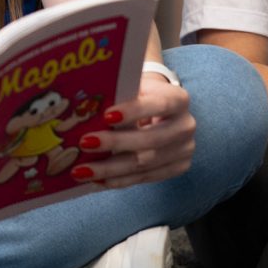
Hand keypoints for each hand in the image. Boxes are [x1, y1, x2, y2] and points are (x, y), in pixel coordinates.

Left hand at [72, 70, 194, 190]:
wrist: (161, 110)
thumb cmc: (141, 95)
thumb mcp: (134, 87)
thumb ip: (119, 94)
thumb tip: (87, 105)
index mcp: (178, 99)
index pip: (158, 105)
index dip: (133, 111)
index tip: (106, 116)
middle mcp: (186, 126)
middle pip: (150, 140)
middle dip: (115, 143)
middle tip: (85, 143)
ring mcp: (184, 150)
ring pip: (144, 164)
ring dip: (110, 169)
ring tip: (82, 170)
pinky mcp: (177, 168)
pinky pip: (144, 178)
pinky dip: (118, 180)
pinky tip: (96, 180)